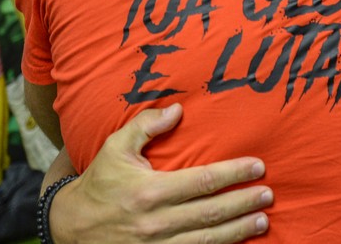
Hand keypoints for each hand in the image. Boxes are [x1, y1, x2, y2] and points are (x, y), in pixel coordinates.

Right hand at [48, 103, 271, 242]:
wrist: (72, 227)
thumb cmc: (99, 183)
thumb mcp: (115, 147)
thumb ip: (146, 125)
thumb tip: (177, 109)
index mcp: (149, 191)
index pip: (202, 181)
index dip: (233, 173)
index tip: (258, 166)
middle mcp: (156, 222)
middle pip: (211, 212)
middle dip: (244, 203)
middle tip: (268, 194)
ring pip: (207, 240)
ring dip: (238, 231)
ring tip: (262, 221)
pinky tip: (236, 243)